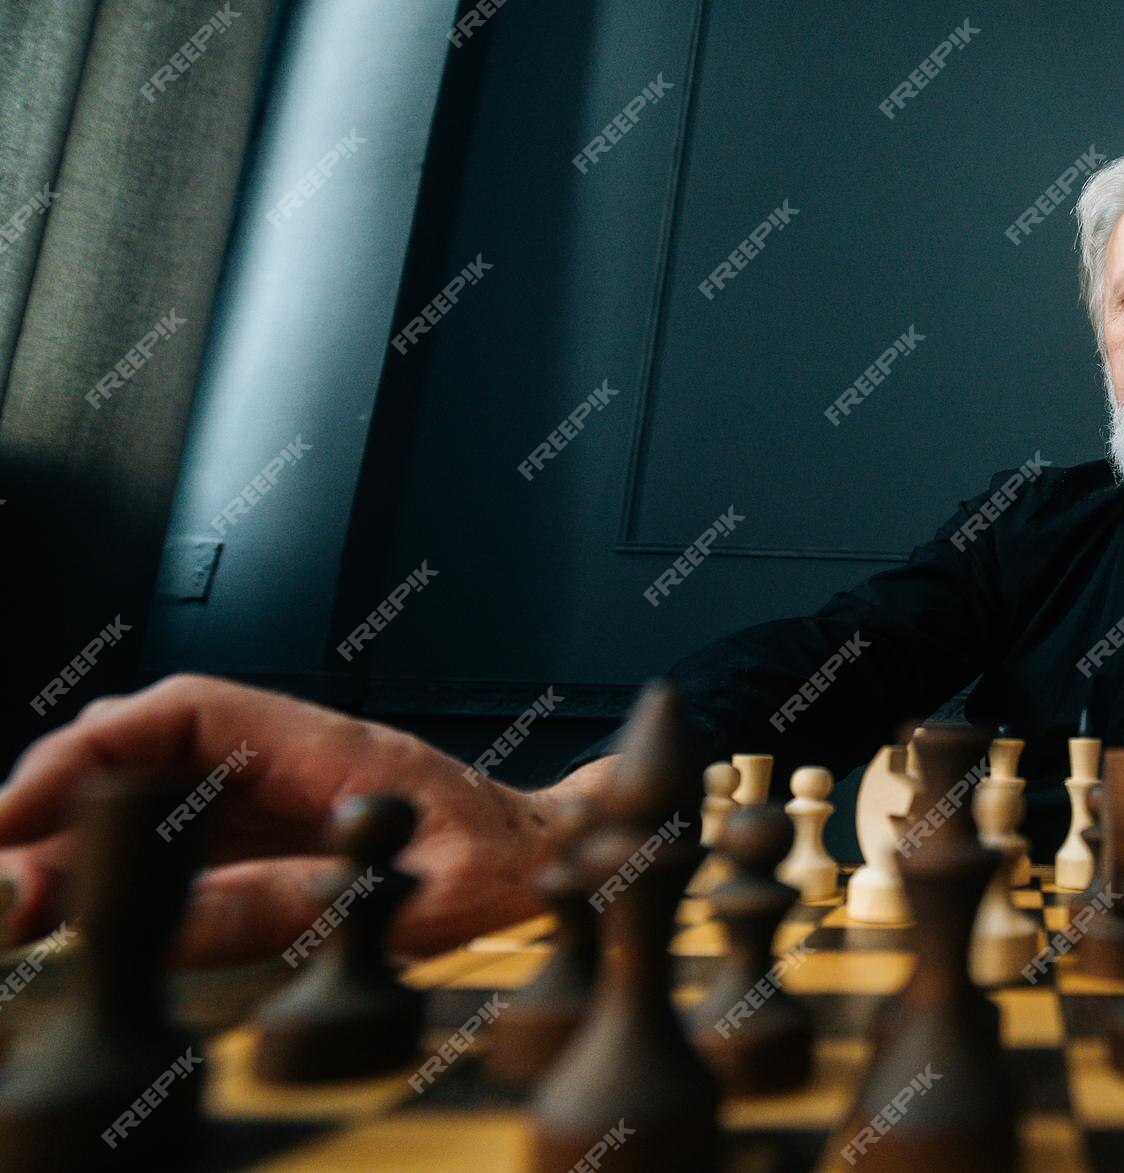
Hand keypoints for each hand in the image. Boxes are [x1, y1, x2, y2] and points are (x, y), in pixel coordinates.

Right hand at [0, 675, 605, 965]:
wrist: (557, 862)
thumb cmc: (506, 866)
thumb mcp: (405, 899)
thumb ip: (296, 906)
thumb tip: (173, 919)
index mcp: (325, 744)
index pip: (183, 715)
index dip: (90, 752)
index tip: (19, 810)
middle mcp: (286, 756)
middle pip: (143, 751)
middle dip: (56, 802)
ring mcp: (271, 795)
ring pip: (144, 795)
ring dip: (74, 841)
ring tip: (15, 903)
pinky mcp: (265, 837)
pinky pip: (172, 840)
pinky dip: (113, 869)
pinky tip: (71, 907)